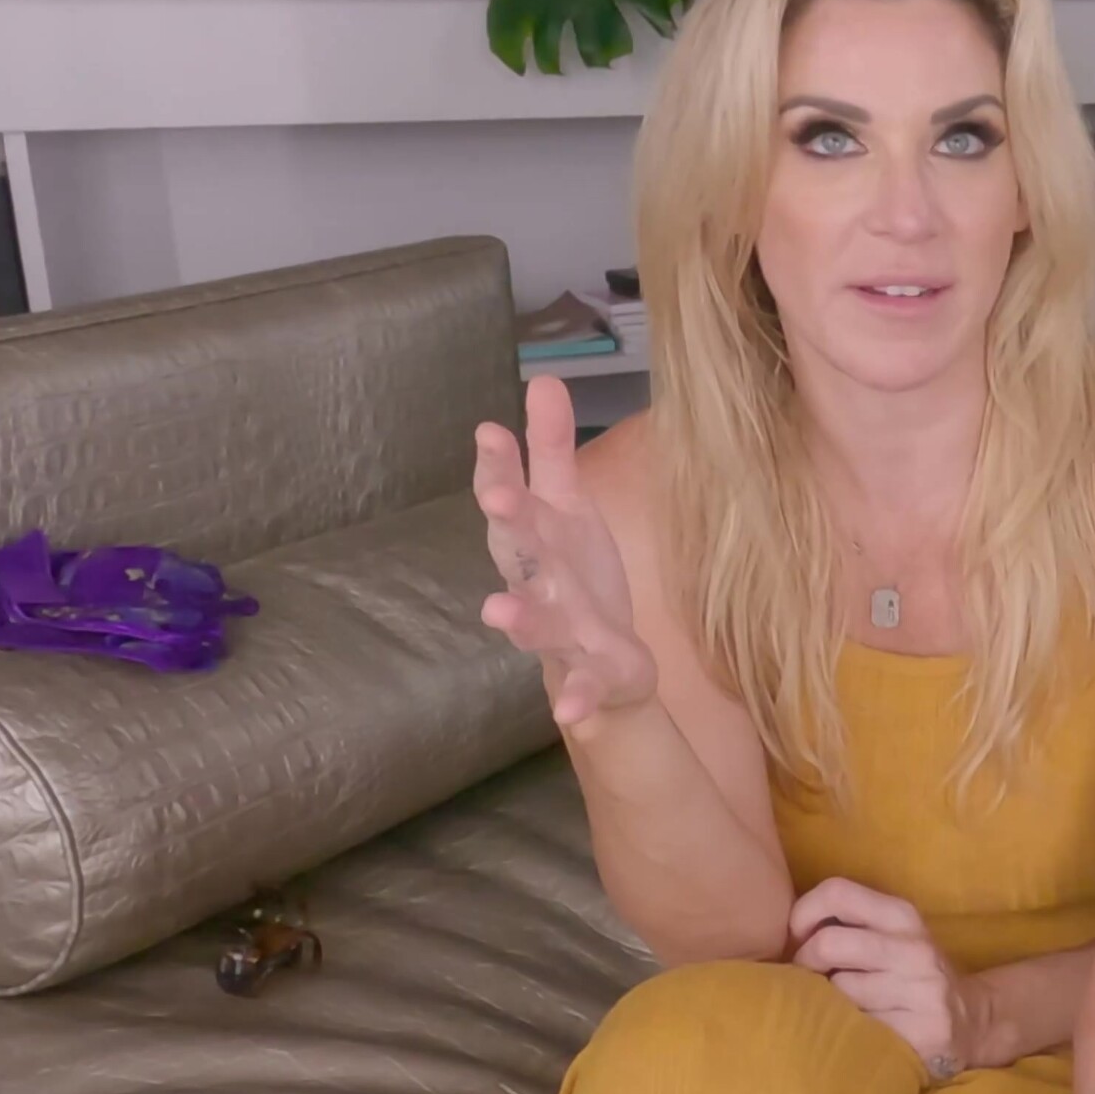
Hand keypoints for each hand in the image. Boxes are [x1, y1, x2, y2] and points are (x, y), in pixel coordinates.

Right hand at [474, 377, 657, 726]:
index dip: (500, 469)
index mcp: (535, 542)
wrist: (602, 664)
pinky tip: (571, 715)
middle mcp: (537, 585)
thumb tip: (542, 378)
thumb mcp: (570, 508)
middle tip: (496, 502)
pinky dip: (575, 701)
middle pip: (519, 556)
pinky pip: (580, 690)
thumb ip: (553, 450)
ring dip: (518, 618)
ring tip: (496, 611)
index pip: (513, 501)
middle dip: (508, 529)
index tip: (491, 430)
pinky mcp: (591, 675)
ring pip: (537, 625)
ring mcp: (560, 634)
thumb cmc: (575, 576)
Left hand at [788, 877, 988, 1077]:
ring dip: (826, 1003)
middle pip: (828, 944)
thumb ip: (848, 924)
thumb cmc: (911, 976)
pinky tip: (856, 1033)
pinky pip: (857, 1029)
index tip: (797, 938)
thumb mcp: (892, 937)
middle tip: (808, 980)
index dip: (802, 914)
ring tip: (837, 1008)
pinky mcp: (922, 1032)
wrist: (972, 1022)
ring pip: (839, 993)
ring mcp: (921, 992)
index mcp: (903, 916)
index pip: (837, 892)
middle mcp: (915, 949)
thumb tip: (781, 931)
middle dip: (805, 964)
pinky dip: (847, 1032)